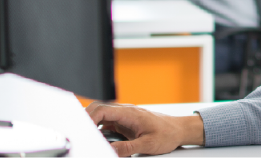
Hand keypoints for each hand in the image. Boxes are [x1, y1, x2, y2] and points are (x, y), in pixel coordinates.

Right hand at [86, 102, 204, 156]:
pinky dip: (100, 129)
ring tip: (88, 137)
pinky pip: (108, 122)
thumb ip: (128, 148)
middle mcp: (126, 112)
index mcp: (130, 113)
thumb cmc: (168, 133)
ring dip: (93, 123)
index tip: (82, 129)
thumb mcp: (148, 144)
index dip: (89, 118)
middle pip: (99, 108)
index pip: (103, 110)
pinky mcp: (126, 122)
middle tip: (80, 132)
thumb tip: (111, 151)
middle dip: (86, 118)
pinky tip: (99, 138)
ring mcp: (125, 116)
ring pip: (102, 115)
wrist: (179, 130)